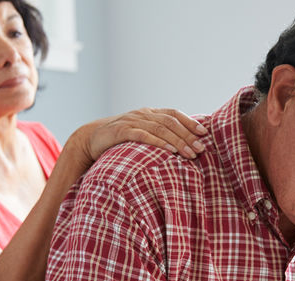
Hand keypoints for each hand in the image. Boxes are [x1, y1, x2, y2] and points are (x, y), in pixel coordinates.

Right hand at [84, 108, 207, 160]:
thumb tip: (180, 145)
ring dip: (178, 141)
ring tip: (190, 153)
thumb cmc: (119, 139)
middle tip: (201, 148)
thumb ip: (156, 135)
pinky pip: (143, 135)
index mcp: (149, 113)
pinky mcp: (122, 131)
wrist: (90, 139)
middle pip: (170, 122)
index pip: (174, 113)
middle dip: (188, 135)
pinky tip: (170, 151)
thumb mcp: (139, 133)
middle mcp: (143, 114)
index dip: (190, 122)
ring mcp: (132, 121)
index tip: (204, 133)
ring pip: (160, 129)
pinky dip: (158, 143)